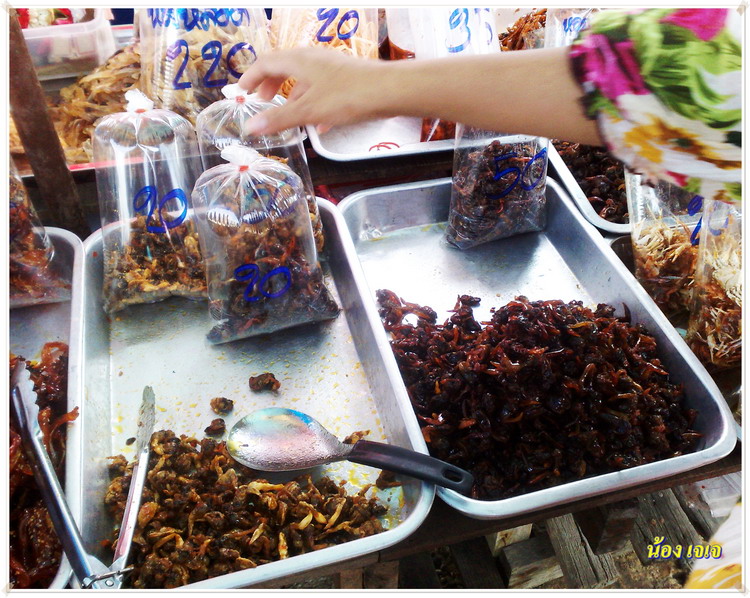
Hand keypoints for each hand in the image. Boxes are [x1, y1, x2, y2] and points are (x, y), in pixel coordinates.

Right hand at [238, 48, 387, 134]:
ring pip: (305, 80)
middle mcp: (313, 59)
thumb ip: (279, 119)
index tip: (241, 91)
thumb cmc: (348, 96)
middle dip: (271, 85)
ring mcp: (331, 68)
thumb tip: (250, 127)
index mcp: (299, 60)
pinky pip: (322, 90)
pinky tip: (319, 126)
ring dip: (293, 97)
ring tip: (289, 116)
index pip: (266, 63)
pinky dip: (314, 104)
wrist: (389, 91)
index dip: (251, 77)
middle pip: (284, 68)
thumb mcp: (309, 111)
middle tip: (262, 101)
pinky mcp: (346, 79)